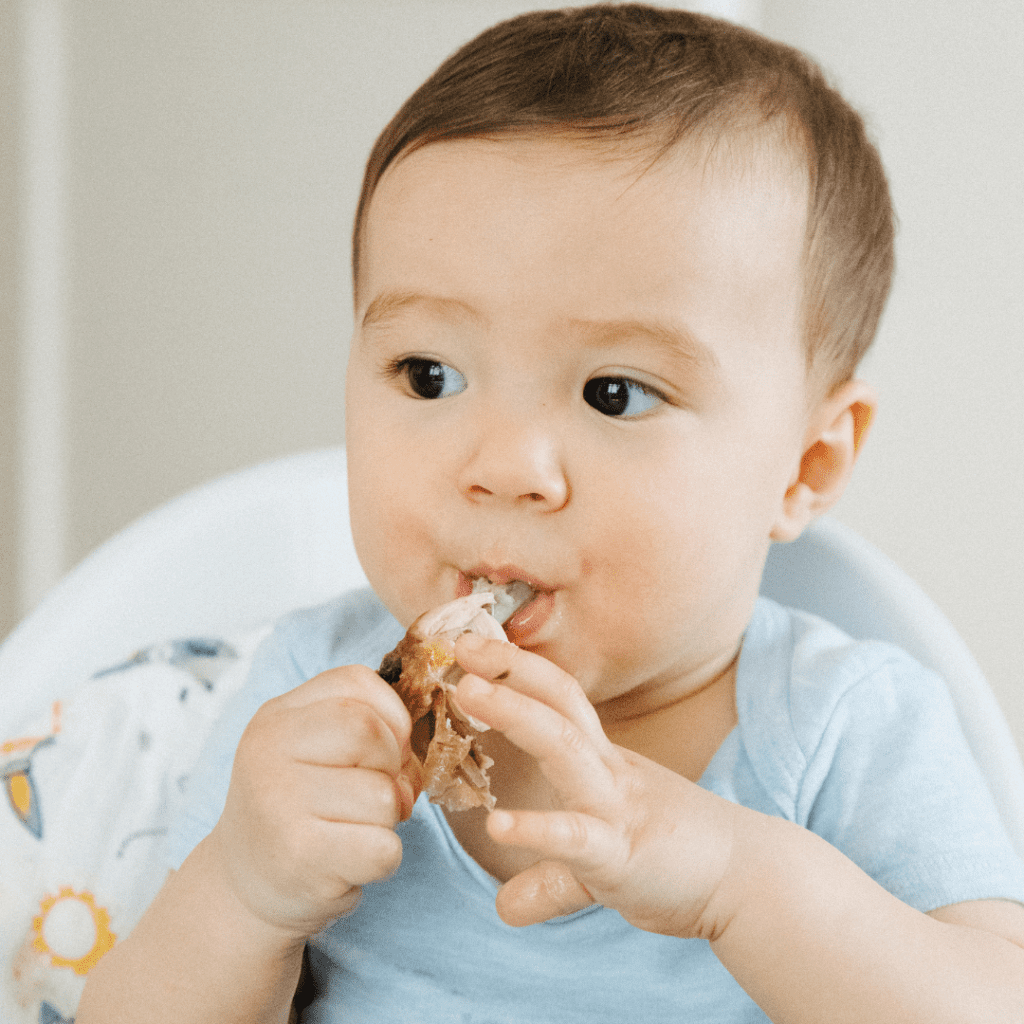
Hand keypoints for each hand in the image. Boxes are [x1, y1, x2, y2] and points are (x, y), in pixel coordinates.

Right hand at [209, 665, 418, 939]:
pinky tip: (349, 862)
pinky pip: (383, 849)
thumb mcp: (313, 750)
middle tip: (372, 796)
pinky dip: (383, 861)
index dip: (390, 717)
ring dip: (387, 820)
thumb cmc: (297, 808)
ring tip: (352, 831)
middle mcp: (268, 751)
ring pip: (384, 796)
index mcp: (277, 716)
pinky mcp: (299, 856)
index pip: (356, 683)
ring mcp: (279, 803)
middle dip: (392, 768)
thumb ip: (364, 729)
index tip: (381, 751)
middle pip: (372, 733)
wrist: (244, 885)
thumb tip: (411, 759)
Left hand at [453, 635, 738, 937]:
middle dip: (510, 667)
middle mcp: (607, 771)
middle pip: (557, 701)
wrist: (750, 880)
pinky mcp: (622, 854)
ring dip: (513, 712)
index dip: (517, 668)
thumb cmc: (679, 856)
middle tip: (460, 643)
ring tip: (467, 692)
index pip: (558, 697)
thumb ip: (551, 872)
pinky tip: (498, 825)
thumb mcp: (604, 854)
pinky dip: (536, 828)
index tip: (473, 644)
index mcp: (602, 761)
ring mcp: (615, 807)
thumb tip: (506, 905)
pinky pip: (575, 837)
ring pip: (562, 744)